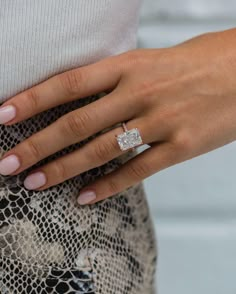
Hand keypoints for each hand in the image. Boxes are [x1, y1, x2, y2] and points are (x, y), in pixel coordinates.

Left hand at [1, 28, 235, 204]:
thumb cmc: (196, 63)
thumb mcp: (149, 62)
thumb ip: (115, 82)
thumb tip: (80, 100)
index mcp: (129, 66)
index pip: (68, 84)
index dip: (33, 100)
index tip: (4, 116)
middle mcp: (140, 93)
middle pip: (77, 123)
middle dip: (38, 145)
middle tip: (9, 164)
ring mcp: (161, 121)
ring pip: (101, 150)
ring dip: (64, 169)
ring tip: (36, 183)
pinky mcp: (181, 146)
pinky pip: (137, 170)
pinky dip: (108, 186)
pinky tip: (85, 197)